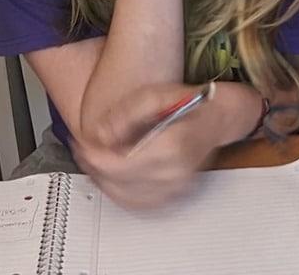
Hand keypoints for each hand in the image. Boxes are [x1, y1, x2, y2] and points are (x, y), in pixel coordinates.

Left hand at [72, 82, 261, 208]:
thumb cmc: (188, 104)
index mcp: (171, 147)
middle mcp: (175, 172)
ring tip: (95, 163)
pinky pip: (139, 204)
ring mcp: (176, 187)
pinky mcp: (175, 194)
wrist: (216, 118)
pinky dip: (120, 193)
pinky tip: (112, 178)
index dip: (94, 158)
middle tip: (83, 151)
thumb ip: (124, 114)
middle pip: (120, 183)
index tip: (82, 146)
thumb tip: (100, 135)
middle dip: (95, 168)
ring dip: (104, 182)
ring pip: (127, 198)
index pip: (120, 165)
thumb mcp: (153, 95)